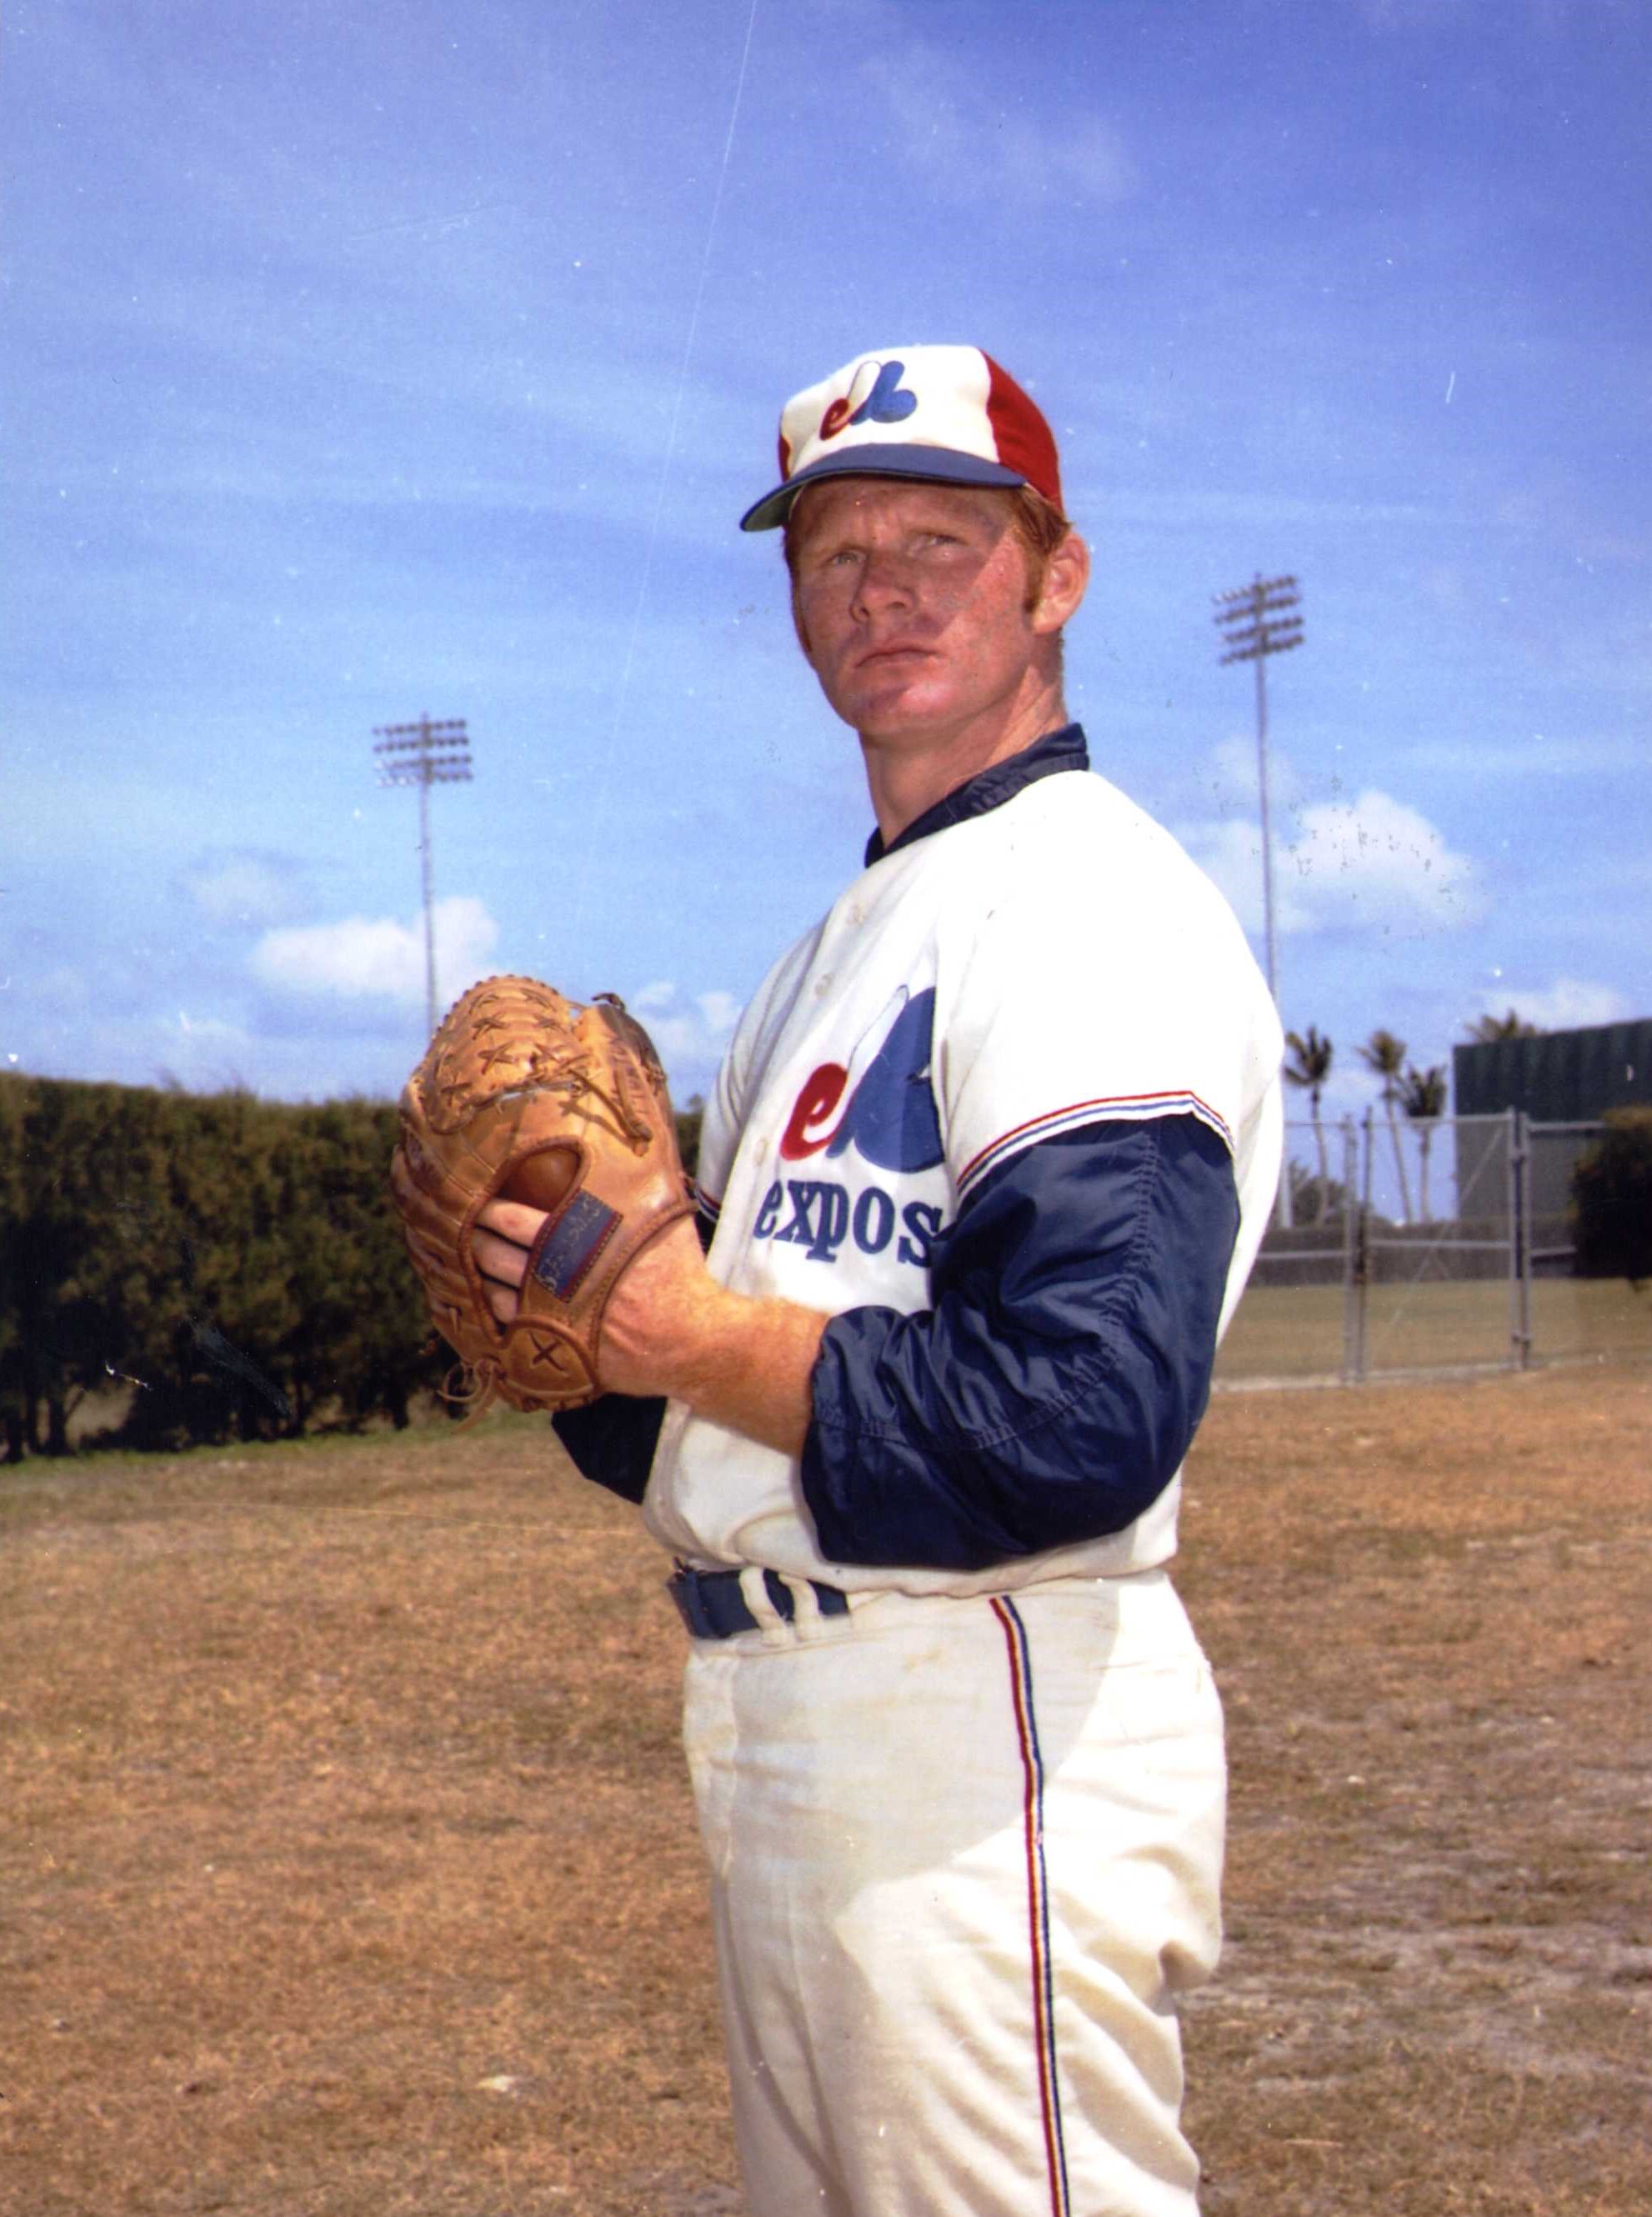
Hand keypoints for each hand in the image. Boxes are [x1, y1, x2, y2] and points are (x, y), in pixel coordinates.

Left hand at [471, 1197, 825, 1453]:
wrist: (693, 1338)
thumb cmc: (680, 1274)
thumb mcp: (663, 1217)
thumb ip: (639, 1185)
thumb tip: (640, 1142)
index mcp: (578, 1245)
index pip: (514, 1222)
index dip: (491, 1211)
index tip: (482, 1202)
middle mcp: (556, 1283)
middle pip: (494, 1258)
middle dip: (477, 1240)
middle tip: (470, 1229)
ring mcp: (552, 1321)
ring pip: (494, 1297)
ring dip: (480, 1278)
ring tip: (476, 1262)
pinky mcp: (555, 1351)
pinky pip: (508, 1333)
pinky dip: (495, 1314)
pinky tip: (492, 1301)